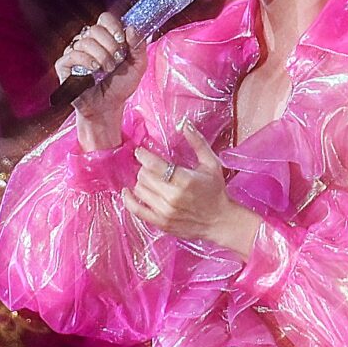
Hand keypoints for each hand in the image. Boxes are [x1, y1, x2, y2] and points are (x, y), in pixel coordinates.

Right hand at [57, 13, 143, 143]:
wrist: (108, 107)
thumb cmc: (120, 86)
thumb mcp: (137, 66)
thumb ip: (138, 46)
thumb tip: (131, 28)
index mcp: (104, 38)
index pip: (105, 19)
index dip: (113, 26)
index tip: (122, 41)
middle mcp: (88, 42)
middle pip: (95, 29)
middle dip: (110, 44)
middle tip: (116, 60)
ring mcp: (74, 53)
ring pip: (85, 42)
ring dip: (101, 56)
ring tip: (107, 70)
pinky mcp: (64, 65)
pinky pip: (72, 54)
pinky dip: (85, 60)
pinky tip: (93, 70)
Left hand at [123, 126, 261, 253]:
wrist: (220, 221)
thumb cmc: (216, 191)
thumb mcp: (211, 163)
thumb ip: (197, 142)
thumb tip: (184, 123)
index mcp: (185, 180)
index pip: (154, 164)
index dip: (143, 155)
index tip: (140, 151)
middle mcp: (173, 196)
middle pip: (144, 176)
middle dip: (144, 168)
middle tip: (149, 166)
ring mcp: (165, 212)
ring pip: (139, 190)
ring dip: (140, 181)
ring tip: (147, 178)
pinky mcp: (161, 223)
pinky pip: (136, 210)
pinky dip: (129, 200)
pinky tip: (127, 192)